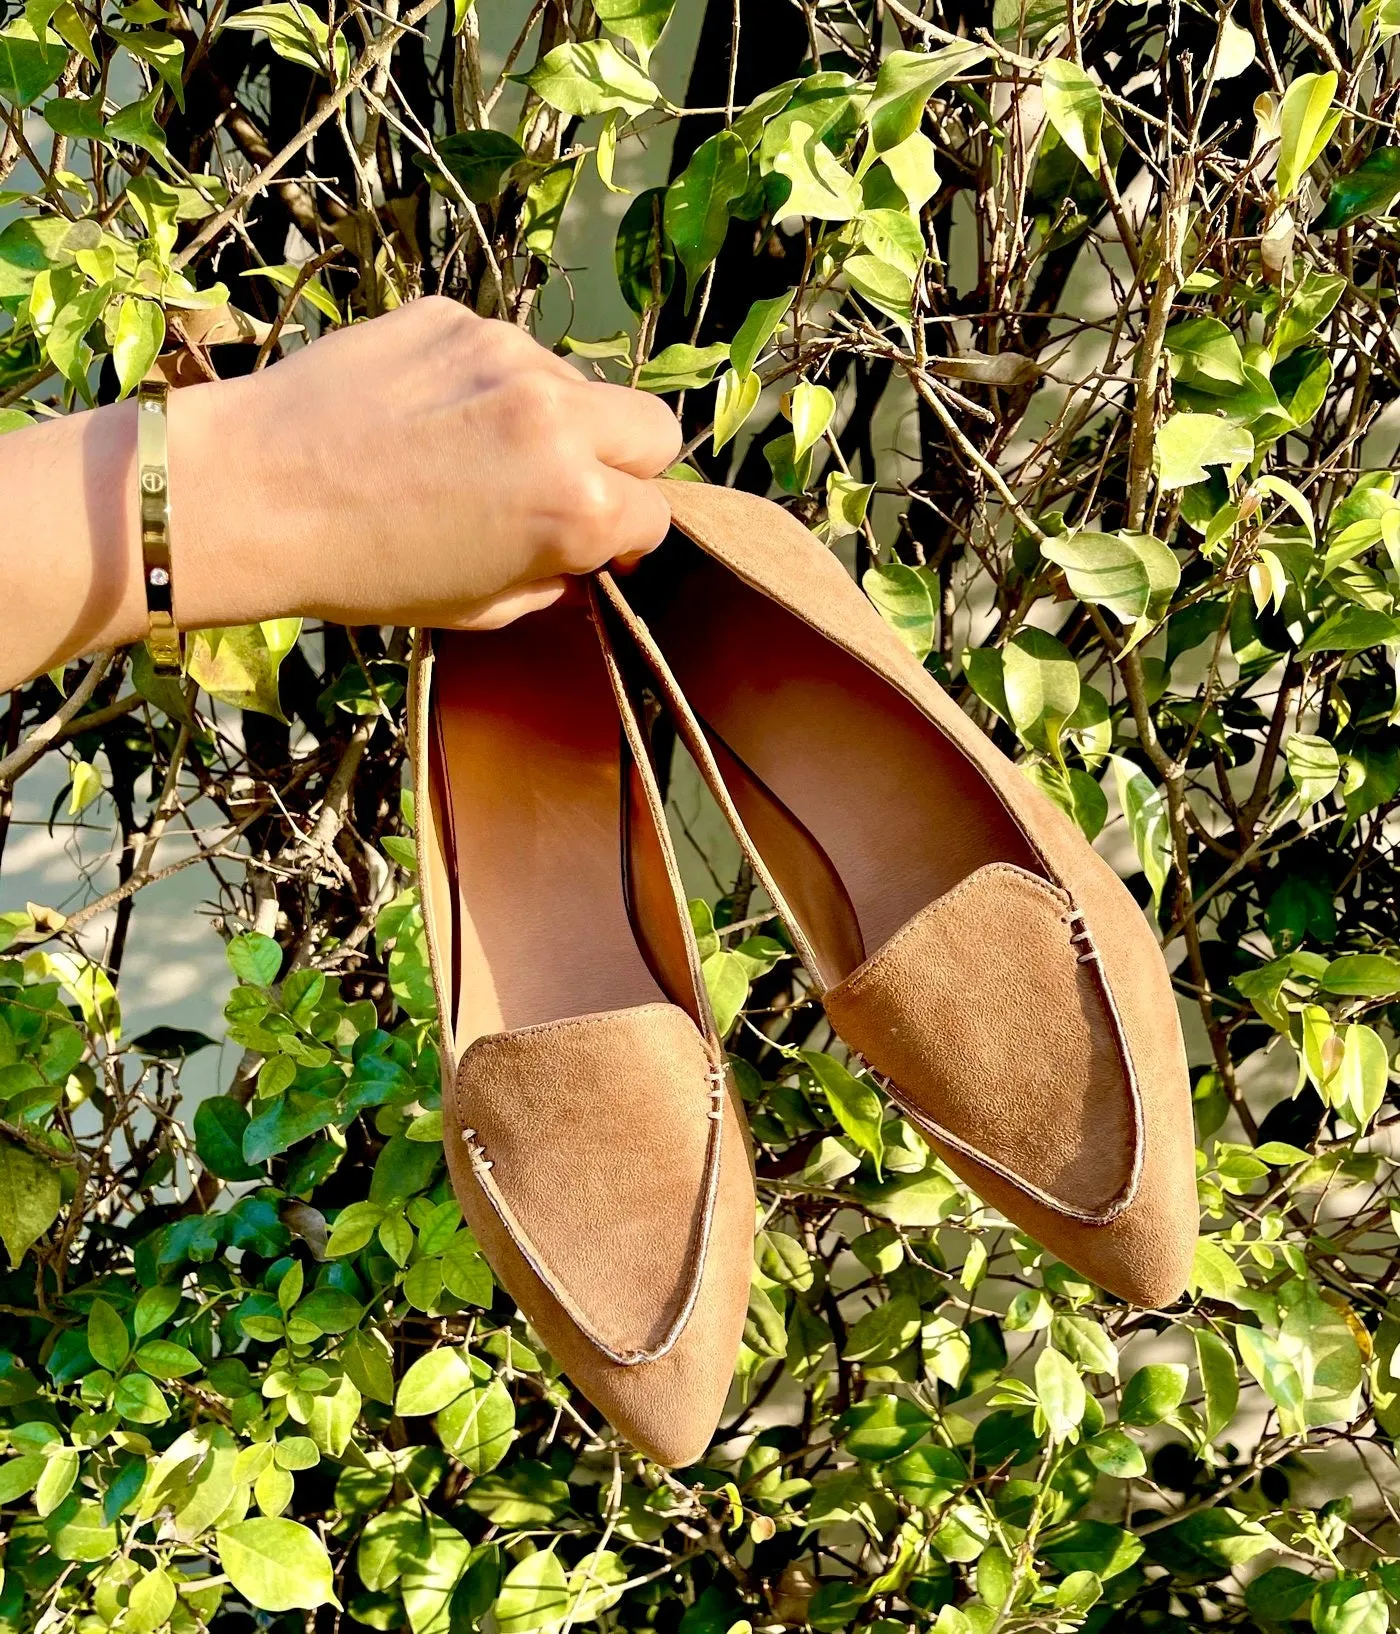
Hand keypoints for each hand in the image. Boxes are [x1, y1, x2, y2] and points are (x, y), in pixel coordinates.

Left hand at [171, 298, 682, 632]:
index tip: (594, 543)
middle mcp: (558, 417)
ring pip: (579, 384)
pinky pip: (506, 352)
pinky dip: (488, 384)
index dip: (627, 536)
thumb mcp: (478, 607)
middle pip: (653, 428)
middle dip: (625, 463)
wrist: (251, 492)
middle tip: (565, 488)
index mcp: (575, 505)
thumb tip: (578, 559)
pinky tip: (429, 415)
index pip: (657, 512)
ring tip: (474, 451)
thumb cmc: (361, 569)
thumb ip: (551, 578)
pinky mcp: (454, 316)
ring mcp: (507, 355)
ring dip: (553, 419)